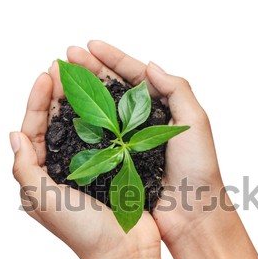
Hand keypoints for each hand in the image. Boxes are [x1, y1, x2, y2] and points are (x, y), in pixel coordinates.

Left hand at [10, 68, 160, 258]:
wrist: (123, 251)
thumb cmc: (82, 231)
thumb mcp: (42, 199)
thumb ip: (24, 168)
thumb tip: (14, 134)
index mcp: (41, 176)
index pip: (33, 130)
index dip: (38, 101)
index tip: (46, 75)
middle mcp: (63, 169)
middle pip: (57, 123)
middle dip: (58, 94)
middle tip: (64, 66)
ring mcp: (89, 168)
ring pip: (82, 126)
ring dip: (82, 100)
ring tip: (86, 75)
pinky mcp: (114, 168)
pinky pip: (106, 136)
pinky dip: (106, 117)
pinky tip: (110, 98)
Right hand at [66, 41, 225, 244]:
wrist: (191, 212)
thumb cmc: (198, 168)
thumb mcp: (195, 122)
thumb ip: (176, 89)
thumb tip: (149, 65)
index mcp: (161, 108)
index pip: (134, 75)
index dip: (111, 58)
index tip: (88, 46)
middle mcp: (142, 122)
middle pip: (111, 90)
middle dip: (88, 71)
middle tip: (66, 58)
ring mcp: (127, 143)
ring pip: (100, 112)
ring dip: (80, 95)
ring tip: (59, 80)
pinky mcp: (117, 163)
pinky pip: (95, 140)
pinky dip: (80, 126)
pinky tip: (65, 115)